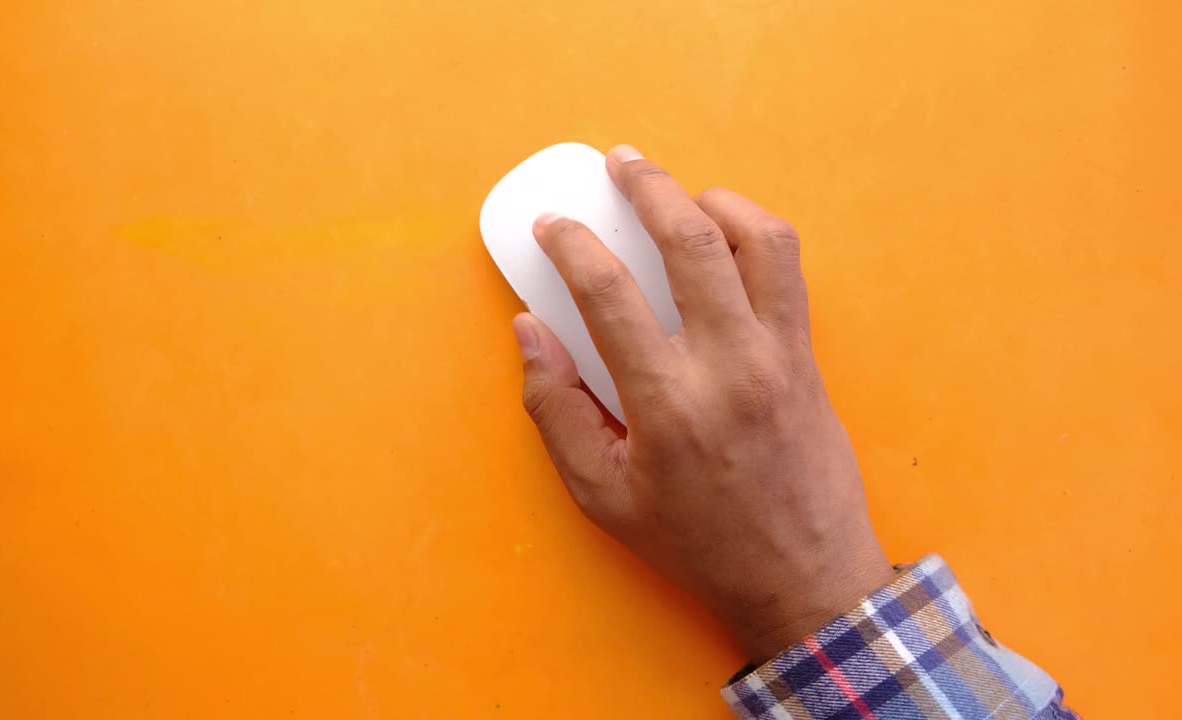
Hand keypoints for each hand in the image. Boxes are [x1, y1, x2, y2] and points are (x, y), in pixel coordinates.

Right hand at [510, 145, 893, 662]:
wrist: (803, 579)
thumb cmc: (695, 542)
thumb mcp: (602, 496)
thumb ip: (555, 409)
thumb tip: (530, 332)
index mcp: (666, 404)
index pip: (609, 292)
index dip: (571, 244)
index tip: (552, 224)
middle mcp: (730, 366)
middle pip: (689, 240)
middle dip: (647, 186)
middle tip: (619, 163)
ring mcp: (780, 355)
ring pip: (758, 239)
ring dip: (713, 199)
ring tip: (680, 195)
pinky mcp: (809, 357)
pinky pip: (789, 269)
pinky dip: (756, 233)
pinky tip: (726, 239)